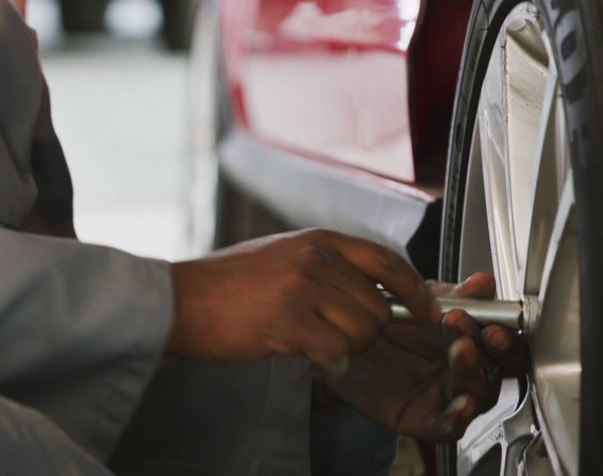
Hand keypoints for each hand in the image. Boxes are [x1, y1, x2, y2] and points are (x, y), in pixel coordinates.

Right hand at [167, 229, 438, 373]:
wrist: (178, 300)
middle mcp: (315, 258)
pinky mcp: (288, 320)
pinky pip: (335, 350)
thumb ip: (326, 266)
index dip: (414, 290)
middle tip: (336, 338)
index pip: (388, 261)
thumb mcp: (282, 256)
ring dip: (347, 348)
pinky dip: (328, 361)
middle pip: (380, 306)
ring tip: (314, 343)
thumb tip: (371, 289)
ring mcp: (302, 287)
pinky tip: (307, 356)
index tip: (424, 310)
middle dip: (368, 332)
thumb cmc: (224, 285)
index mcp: (317, 240)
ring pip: (363, 331)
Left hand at [319, 273, 528, 441]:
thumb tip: (483, 283)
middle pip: (498, 369)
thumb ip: (451, 295)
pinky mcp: (422, 417)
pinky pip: (447, 426)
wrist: (337, 341)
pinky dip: (457, 417)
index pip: (502, 342)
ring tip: (461, 351)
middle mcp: (462, 369)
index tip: (493, 322)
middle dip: (496, 352)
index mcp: (468, 339)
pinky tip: (460, 404)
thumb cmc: (381, 324)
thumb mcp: (415, 300)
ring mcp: (444, 395)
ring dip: (475, 374)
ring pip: (477, 394)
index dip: (505, 334)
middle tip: (482, 334)